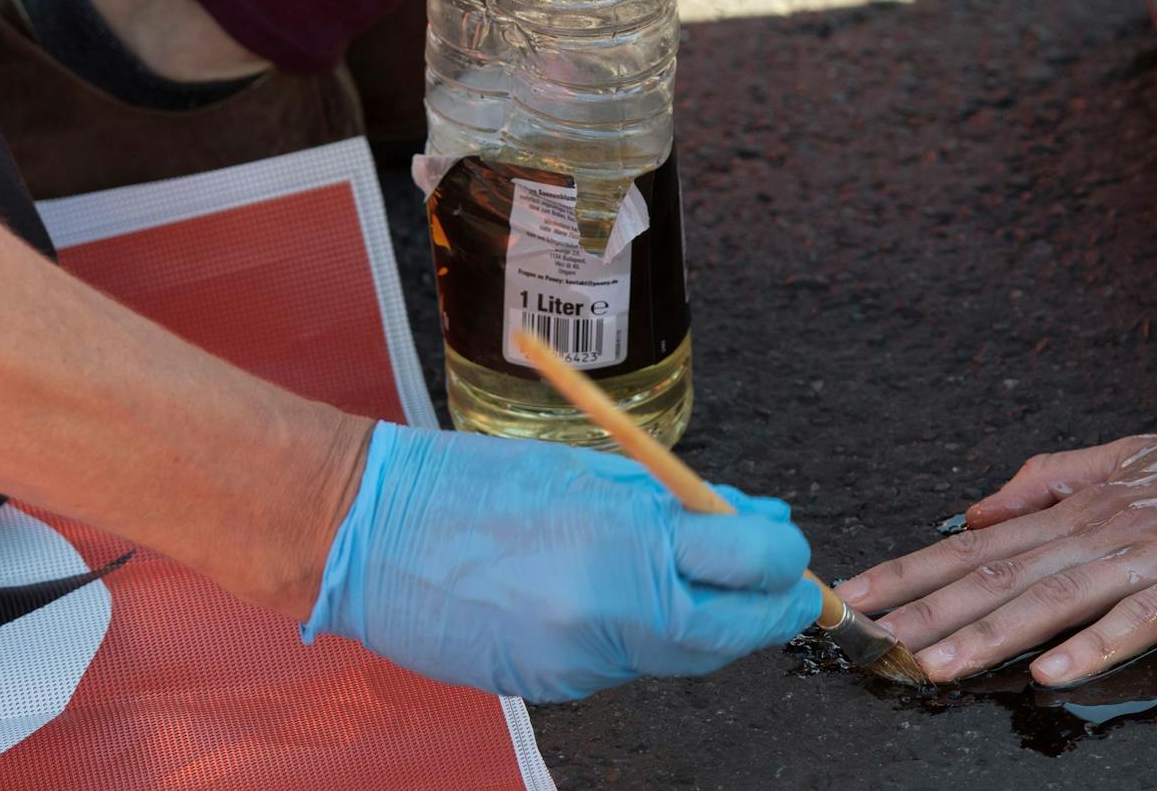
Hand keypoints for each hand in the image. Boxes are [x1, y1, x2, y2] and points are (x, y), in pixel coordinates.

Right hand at [302, 422, 821, 701]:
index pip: (750, 569)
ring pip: (682, 656)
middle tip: (776, 580)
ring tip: (695, 576)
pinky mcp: (553, 686)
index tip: (788, 549)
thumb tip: (755, 520)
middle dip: (763, 608)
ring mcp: (579, 661)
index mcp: (624, 544)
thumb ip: (679, 502)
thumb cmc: (470, 484)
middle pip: (730, 634)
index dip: (783, 563)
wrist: (367, 533)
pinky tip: (620, 598)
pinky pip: (627, 665)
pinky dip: (644, 635)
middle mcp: (609, 616)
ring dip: (705, 620)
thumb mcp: (592, 471)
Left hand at [834, 385, 1156, 684]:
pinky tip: (1053, 672)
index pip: (976, 547)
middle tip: (867, 639)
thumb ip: (1047, 480)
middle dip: (927, 612)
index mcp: (1078, 509)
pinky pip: (1139, 619)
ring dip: (989, 635)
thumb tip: (974, 510)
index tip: (855, 594)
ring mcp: (1149, 559)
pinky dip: (1094, 644)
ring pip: (1053, 600)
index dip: (912, 572)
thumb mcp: (1123, 458)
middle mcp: (1100, 532)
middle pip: (998, 577)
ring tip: (934, 663)